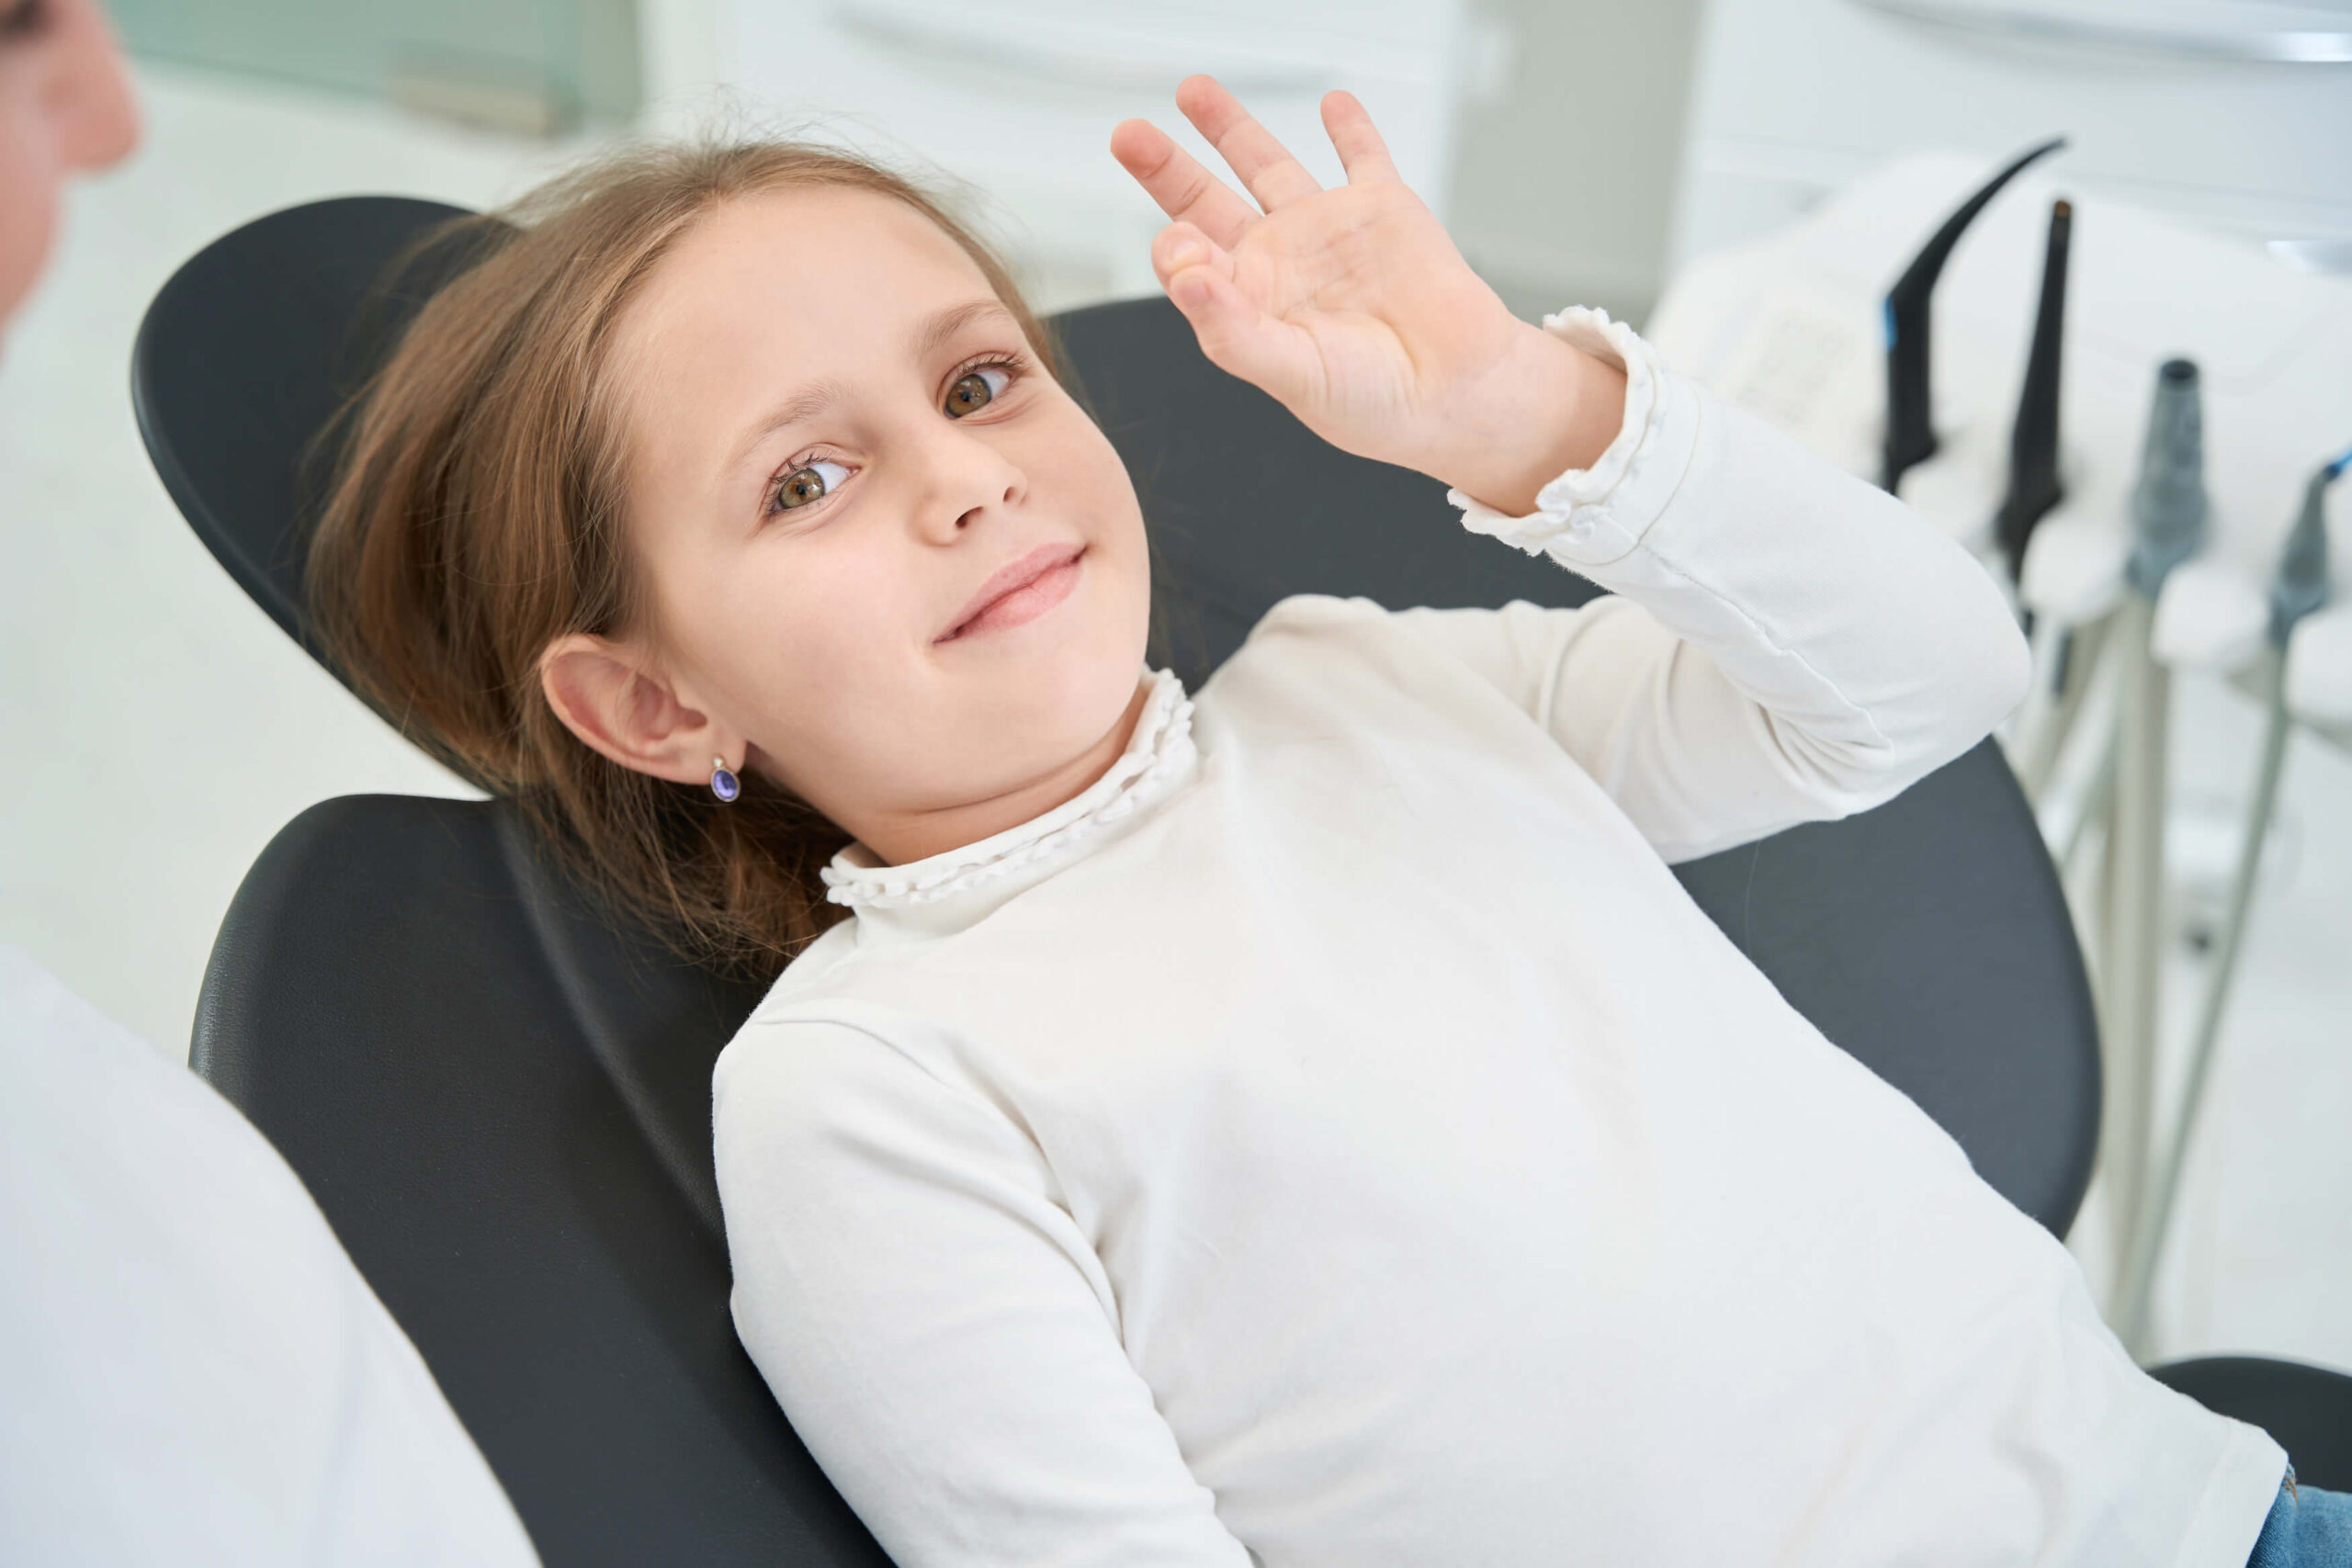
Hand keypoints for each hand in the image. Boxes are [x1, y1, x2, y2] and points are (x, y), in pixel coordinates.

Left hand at [1110, 77, 1624, 515]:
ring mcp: (1326, 231)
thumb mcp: (1292, 374)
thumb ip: (1233, 331)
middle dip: (1167, 167)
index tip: (1177, 245)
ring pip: (1268, 164)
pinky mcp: (1382, 208)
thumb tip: (1184, 281)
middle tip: (1128, 135)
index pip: (1189, 262)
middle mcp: (1279, 262)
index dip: (1174, 249)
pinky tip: (1333, 102)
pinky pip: (1362, 156)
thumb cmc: (1370, 402)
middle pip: (1207, 201)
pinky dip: (1349, 127)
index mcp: (1248, 304)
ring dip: (1231, 127)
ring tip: (1193, 91)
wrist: (1453, 393)